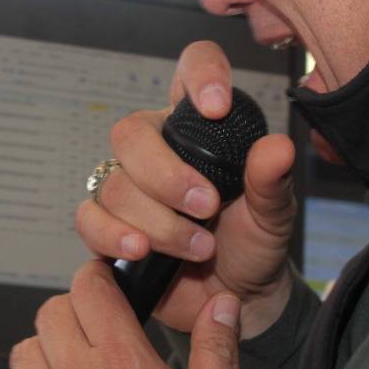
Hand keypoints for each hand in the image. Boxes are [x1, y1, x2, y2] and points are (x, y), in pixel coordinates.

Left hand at [0, 260, 243, 368]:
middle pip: (49, 313)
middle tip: (90, 331)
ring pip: (23, 353)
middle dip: (69, 312)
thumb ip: (216, 351)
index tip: (104, 285)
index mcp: (123, 361)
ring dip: (42, 353)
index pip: (90, 288)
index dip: (96, 278)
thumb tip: (221, 305)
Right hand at [76, 40, 296, 338]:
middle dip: (167, 175)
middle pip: (131, 133)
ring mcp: (128, 188)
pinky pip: (90, 218)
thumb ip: (271, 181)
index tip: (216, 106)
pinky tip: (143, 250)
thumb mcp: (273, 215)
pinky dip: (114, 235)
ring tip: (200, 249)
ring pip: (115, 184)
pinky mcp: (107, 227)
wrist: (236, 299)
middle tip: (207, 208)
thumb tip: (278, 147)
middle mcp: (157, 149)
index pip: (191, 69)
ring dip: (159, 221)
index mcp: (199, 128)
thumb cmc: (254, 245)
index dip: (199, 73)